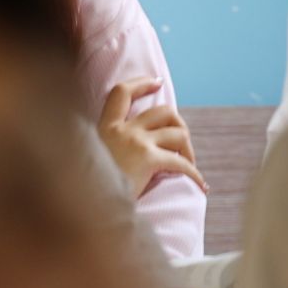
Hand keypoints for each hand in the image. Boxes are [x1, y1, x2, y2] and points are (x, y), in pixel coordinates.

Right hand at [98, 78, 206, 198]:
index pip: (121, 92)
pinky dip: (196, 175)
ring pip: (178, 134)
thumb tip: (128, 150)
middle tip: (181, 141)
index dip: (141, 83)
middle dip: (179, 124)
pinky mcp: (148, 159)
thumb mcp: (92, 157)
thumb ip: (108, 147)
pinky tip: (201, 186)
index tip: (156, 82)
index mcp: (104, 127)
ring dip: (188, 150)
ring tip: (188, 164)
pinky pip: (183, 163)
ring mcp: (135, 142)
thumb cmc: (89, 187)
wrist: (86, 204)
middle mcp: (121, 129)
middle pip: (163, 111)